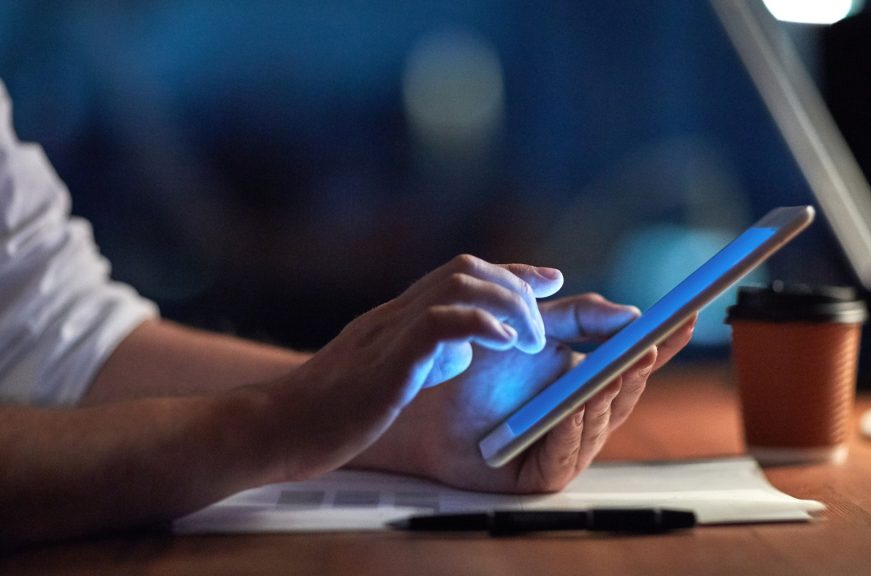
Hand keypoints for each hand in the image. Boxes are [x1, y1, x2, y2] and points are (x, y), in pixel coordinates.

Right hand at [264, 255, 563, 479]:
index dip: (510, 272)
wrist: (276, 428)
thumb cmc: (330, 411)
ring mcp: (389, 333)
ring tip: (528, 340)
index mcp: (398, 317)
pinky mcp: (385, 362)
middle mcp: (396, 314)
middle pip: (467, 269)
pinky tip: (505, 344)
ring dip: (506, 305)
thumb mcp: (387, 373)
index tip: (546, 280)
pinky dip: (481, 326)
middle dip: (515, 287)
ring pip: (459, 285)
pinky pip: (438, 324)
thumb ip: (424, 354)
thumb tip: (463, 348)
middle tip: (542, 322)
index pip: (461, 275)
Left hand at [349, 293, 695, 492]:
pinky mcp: (539, 476)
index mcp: (586, 381)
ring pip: (599, 424)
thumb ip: (579, 317)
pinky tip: (574, 406)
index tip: (685, 318)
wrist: (423, 398)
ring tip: (616, 368)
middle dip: (638, 369)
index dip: (661, 344)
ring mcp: (563, 446)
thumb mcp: (535, 328)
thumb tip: (629, 311)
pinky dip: (572, 429)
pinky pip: (565, 456)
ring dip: (608, 396)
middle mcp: (581, 416)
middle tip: (648, 343)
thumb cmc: (476, 366)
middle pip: (623, 395)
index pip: (633, 363)